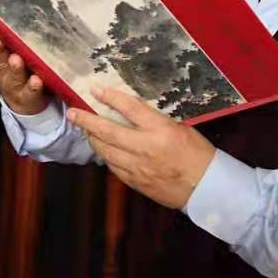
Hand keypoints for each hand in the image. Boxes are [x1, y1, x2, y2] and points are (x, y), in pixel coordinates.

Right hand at [0, 12, 48, 114]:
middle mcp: (4, 71)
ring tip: (16, 59)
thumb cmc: (12, 70)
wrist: (23, 103)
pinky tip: (37, 80)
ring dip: (15, 67)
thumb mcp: (0, 54)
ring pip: (15, 75)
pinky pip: (32, 91)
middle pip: (0, 59)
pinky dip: (34, 86)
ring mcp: (17, 84)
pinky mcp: (31, 95)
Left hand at [67, 86, 215, 208]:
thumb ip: (154, 120)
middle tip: (72, 113)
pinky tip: (103, 149)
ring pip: (106, 151)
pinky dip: (106, 155)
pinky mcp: (135, 182)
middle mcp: (145, 147)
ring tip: (85, 130)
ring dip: (93, 139)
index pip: (130, 108)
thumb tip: (131, 112)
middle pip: (108, 131)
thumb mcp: (179, 128)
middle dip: (87, 121)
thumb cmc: (197, 153)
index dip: (110, 97)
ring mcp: (138, 167)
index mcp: (160, 129)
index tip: (96, 89)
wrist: (205, 187)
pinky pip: (113, 166)